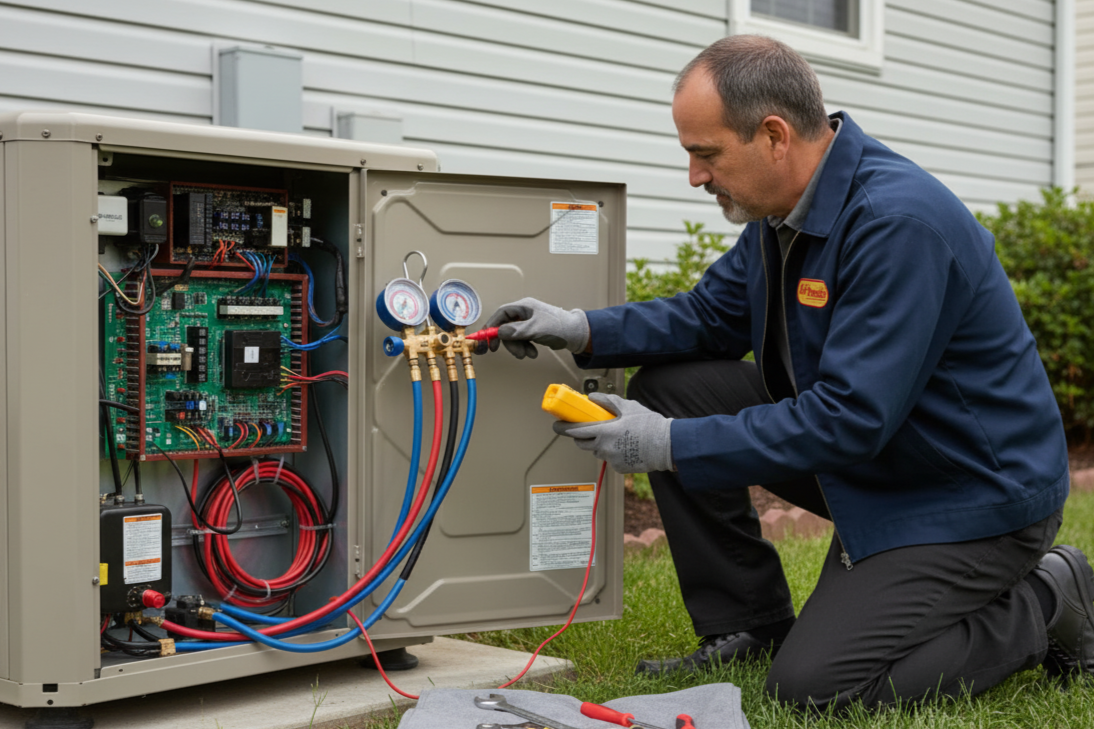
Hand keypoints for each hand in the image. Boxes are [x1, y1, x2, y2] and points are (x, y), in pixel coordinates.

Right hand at [483, 298, 589, 358]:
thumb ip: (516, 331)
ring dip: (519, 347)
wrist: (576, 334)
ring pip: (514, 336)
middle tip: (516, 353)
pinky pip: (522, 339)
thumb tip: (500, 332)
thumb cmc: (559, 327)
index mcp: (524, 306)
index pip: (501, 314)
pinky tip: (533, 352)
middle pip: (506, 327)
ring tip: (529, 354)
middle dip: (510, 342)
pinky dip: (525, 347)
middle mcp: (524, 312)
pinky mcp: (532, 330)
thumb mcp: (535, 329)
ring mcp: (528, 321)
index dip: (492, 327)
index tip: (487, 340)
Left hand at [553, 393, 673, 473]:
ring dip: (597, 444)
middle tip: (585, 429)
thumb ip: (607, 401)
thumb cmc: (649, 424)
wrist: (667, 445)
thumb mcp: (628, 406)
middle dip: (580, 437)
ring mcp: (611, 459)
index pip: (576, 431)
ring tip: (613, 435)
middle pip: (582, 444)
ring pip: (596, 451)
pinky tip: (624, 445)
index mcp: (605, 432)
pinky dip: (612, 452)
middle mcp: (605, 448)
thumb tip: (592, 397)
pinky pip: (609, 459)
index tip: (556, 426)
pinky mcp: (619, 468)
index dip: (564, 428)